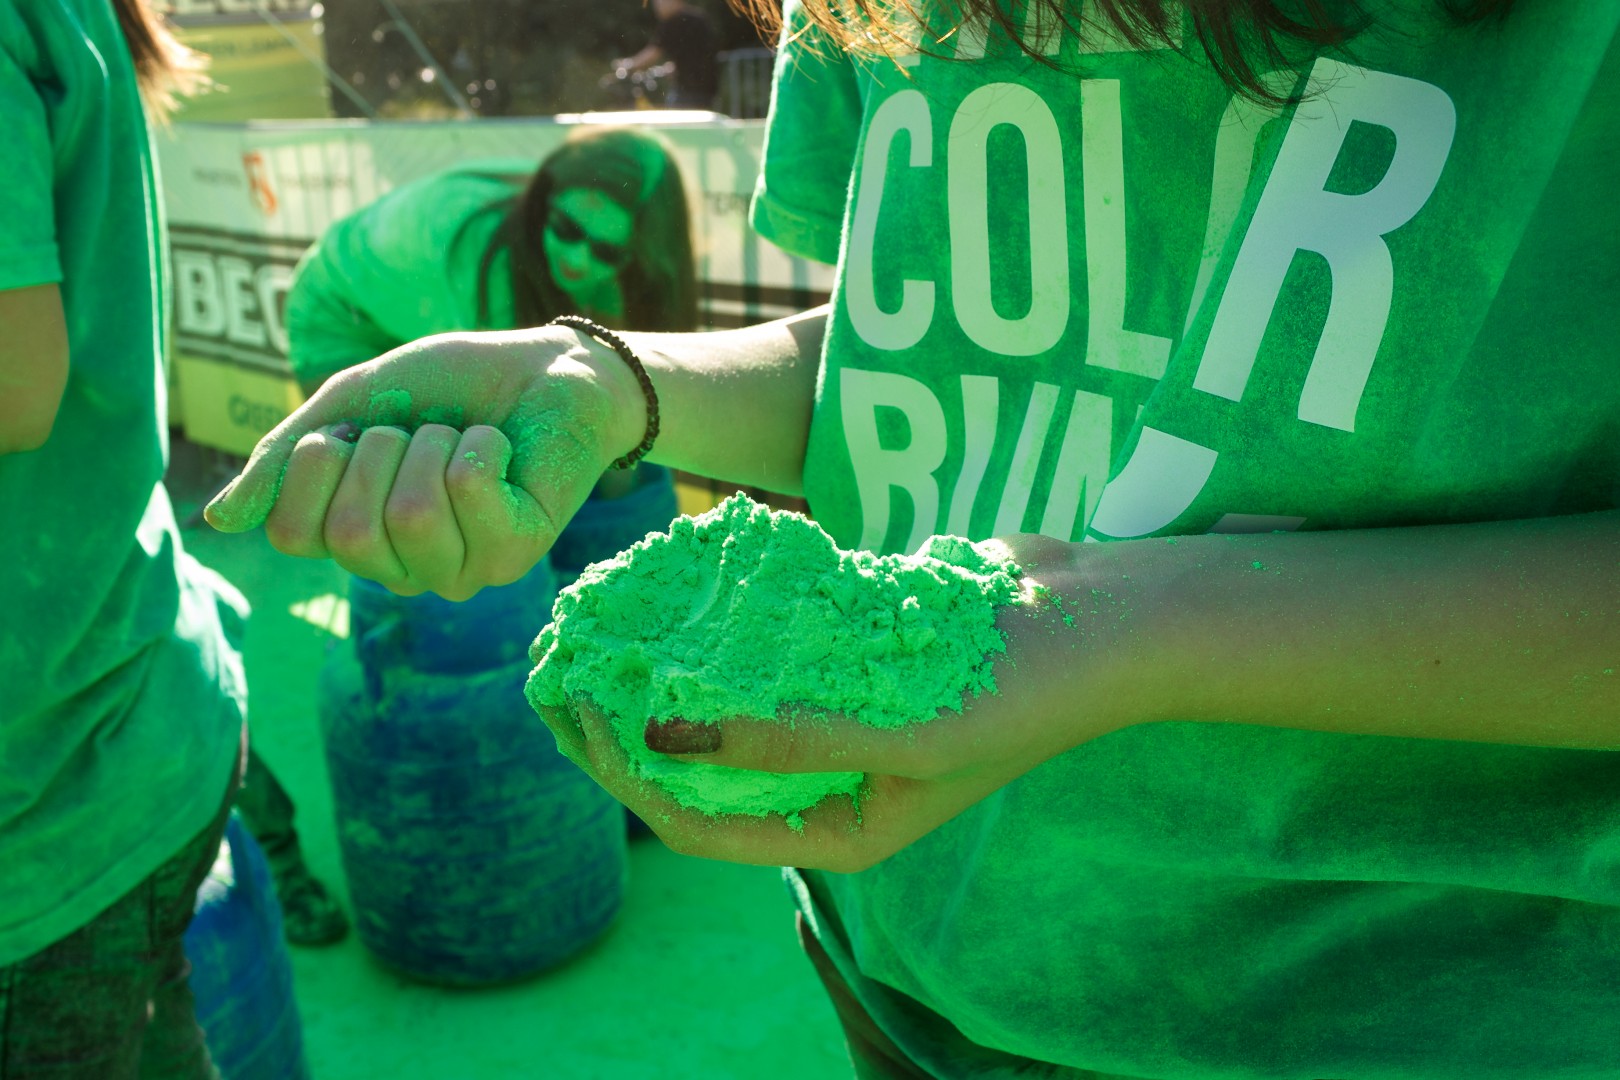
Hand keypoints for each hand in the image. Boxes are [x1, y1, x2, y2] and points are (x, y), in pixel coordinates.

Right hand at [204, 327, 644, 600]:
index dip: (312, 464)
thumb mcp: (352, 404)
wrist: (545, 368)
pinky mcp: (516, 552)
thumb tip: (219, 520)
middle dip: (380, 451)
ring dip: (435, 447)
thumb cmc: (451, 388)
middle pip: (350, 532)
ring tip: (462, 439)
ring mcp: (462, 569)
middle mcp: (406, 569)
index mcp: (357, 539)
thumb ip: (286, 458)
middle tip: (419, 431)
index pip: (291, 534)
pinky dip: (480, 446)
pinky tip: (500, 450)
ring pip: (411, 516)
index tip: (352, 432)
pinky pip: (468, 494)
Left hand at [537, 535, 1116, 871]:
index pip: (696, 821)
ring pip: (718, 700)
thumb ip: (788, 740)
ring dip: (662, 666)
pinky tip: (673, 581)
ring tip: (600, 616)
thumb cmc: (1019, 691)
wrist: (1097, 618)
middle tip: (564, 660)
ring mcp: (831, 714)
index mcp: (837, 827)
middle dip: (625, 720)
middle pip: (692, 761)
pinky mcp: (843, 657)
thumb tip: (663, 733)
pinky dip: (720, 624)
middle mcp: (823, 778)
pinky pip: (761, 649)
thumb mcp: (904, 732)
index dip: (627, 773)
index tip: (582, 708)